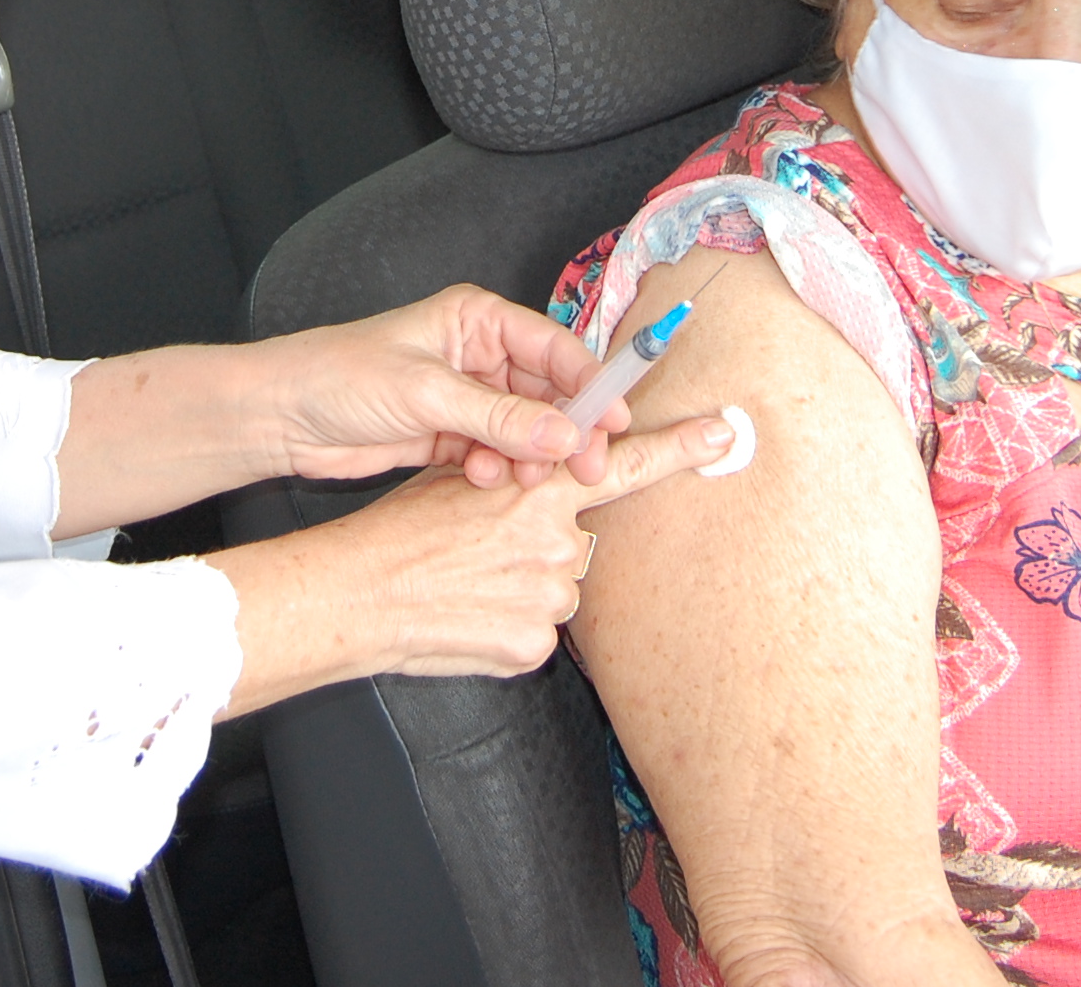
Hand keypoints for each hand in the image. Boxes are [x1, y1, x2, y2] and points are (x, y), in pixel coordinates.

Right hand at [208, 411, 738, 714]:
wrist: (358, 595)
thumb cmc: (399, 533)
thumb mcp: (463, 481)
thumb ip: (522, 480)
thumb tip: (550, 488)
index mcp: (541, 491)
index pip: (626, 466)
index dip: (679, 449)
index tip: (723, 434)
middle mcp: (558, 543)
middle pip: (578, 543)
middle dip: (542, 547)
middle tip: (485, 553)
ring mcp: (551, 598)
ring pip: (558, 589)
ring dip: (524, 589)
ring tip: (469, 588)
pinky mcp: (535, 646)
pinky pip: (539, 633)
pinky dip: (510, 626)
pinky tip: (471, 618)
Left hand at [259, 283, 628, 490]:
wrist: (280, 416)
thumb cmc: (339, 377)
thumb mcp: (426, 393)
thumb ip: (499, 418)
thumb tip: (566, 435)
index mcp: (477, 320)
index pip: (553, 348)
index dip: (589, 385)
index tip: (614, 424)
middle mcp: (477, 355)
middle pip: (547, 393)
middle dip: (564, 431)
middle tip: (582, 468)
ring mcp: (464, 397)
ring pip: (524, 429)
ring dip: (529, 456)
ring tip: (521, 480)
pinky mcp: (448, 435)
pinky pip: (494, 453)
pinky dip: (497, 469)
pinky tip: (479, 479)